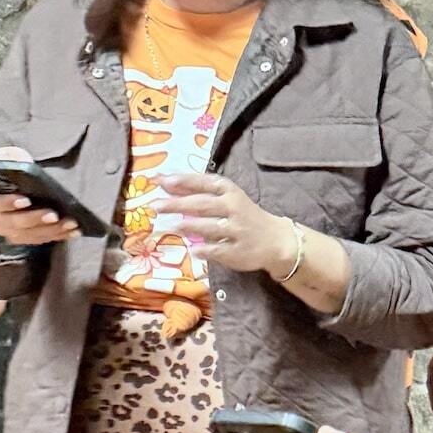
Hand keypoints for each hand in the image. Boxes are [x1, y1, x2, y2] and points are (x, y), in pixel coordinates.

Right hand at [0, 145, 78, 247]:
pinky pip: (40, 239)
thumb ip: (10, 157)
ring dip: (52, 230)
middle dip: (36, 219)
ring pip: (30, 234)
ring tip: (71, 223)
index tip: (26, 200)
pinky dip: (58, 235)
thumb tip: (21, 162)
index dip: (8, 202)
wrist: (10, 188)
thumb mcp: (7, 158)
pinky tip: (73, 231)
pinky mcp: (24, 238)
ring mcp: (9, 231)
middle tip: (54, 215)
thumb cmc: (9, 171)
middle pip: (15, 222)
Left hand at [156, 170, 292, 276]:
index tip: (162, 180)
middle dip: (179, 204)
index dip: (183, 181)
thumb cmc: (244, 215)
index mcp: (230, 192)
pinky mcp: (239, 252)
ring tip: (172, 226)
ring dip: (191, 225)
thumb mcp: (227, 198)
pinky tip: (193, 250)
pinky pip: (220, 250)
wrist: (276, 240)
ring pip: (211, 227)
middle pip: (204, 204)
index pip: (204, 183)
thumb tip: (165, 184)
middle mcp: (234, 208)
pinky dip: (206, 250)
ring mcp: (237, 231)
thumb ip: (198, 192)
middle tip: (156, 205)